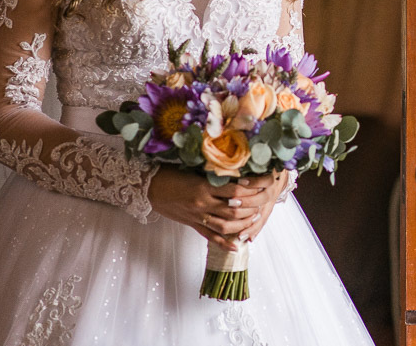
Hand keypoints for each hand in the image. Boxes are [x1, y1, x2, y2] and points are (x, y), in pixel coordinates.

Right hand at [148, 168, 285, 252]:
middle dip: (253, 205)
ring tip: (255, 216)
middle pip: (235, 207)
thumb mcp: (194, 169)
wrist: (149, 187)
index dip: (254, 186)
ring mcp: (198, 216)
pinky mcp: (192, 224)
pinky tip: (237, 246)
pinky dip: (224, 243)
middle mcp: (203, 203)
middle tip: (265, 200)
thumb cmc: (171, 173)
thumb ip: (214, 174)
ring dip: (243, 222)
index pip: (236, 188)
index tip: (267, 180)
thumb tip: (237, 170)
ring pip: (226, 224)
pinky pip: (210, 236)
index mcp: (204, 186)